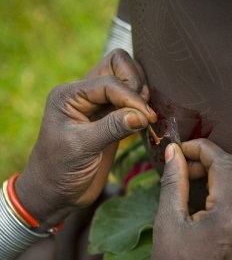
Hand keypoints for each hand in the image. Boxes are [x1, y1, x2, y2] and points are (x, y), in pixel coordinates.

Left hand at [15, 49, 156, 231]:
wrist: (56, 193)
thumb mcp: (83, 148)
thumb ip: (113, 128)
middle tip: (144, 111)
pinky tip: (145, 121)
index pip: (109, 82)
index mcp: (70, 95)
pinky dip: (141, 106)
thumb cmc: (60, 171)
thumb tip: (143, 115)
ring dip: (140, 94)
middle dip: (135, 85)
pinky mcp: (110, 118)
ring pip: (126, 79)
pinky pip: (130, 100)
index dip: (131, 97)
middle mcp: (84, 94)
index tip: (147, 118)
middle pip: (118, 66)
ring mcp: (98, 104)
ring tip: (146, 117)